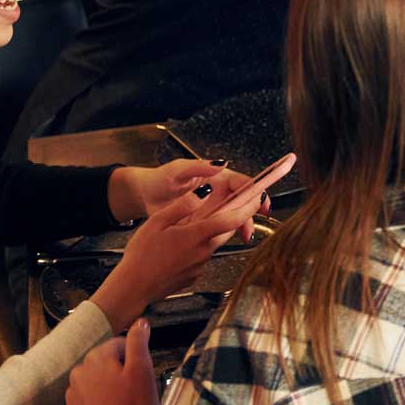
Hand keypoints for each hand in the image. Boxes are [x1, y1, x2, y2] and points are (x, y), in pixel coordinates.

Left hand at [65, 318, 158, 404]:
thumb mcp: (143, 370)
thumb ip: (138, 342)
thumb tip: (140, 322)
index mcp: (96, 359)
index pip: (118, 344)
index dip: (133, 355)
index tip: (142, 370)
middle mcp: (78, 373)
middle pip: (102, 362)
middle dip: (117, 369)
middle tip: (133, 386)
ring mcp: (71, 396)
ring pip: (92, 381)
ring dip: (106, 385)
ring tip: (121, 401)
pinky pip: (85, 401)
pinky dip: (96, 403)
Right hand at [88, 184, 266, 330]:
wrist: (132, 288)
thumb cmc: (141, 256)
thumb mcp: (156, 222)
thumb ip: (183, 206)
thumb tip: (202, 192)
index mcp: (197, 235)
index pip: (233, 218)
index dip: (249, 206)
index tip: (260, 197)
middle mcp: (204, 251)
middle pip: (227, 230)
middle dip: (230, 217)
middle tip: (222, 207)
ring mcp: (201, 265)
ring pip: (214, 242)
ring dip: (208, 233)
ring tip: (183, 231)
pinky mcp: (196, 275)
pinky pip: (202, 256)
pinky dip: (196, 249)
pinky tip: (176, 250)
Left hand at [107, 160, 265, 222]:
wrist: (143, 196)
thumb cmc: (159, 178)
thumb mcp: (177, 169)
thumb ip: (199, 166)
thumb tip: (221, 164)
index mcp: (217, 178)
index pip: (242, 183)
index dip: (254, 191)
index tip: (260, 200)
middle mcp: (219, 193)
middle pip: (243, 202)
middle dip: (251, 213)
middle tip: (253, 223)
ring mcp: (212, 209)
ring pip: (234, 216)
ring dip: (242, 225)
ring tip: (244, 235)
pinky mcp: (204, 222)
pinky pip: (220, 228)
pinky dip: (228, 234)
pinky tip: (229, 239)